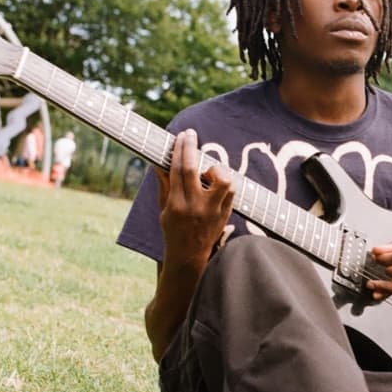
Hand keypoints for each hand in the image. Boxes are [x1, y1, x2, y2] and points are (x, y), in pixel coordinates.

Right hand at [156, 128, 234, 267]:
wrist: (189, 256)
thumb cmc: (173, 230)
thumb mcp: (164, 209)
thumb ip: (164, 185)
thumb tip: (160, 162)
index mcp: (176, 204)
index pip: (178, 170)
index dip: (180, 149)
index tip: (182, 136)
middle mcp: (195, 206)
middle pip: (195, 169)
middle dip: (192, 148)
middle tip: (191, 135)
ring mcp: (212, 211)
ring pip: (222, 181)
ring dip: (217, 170)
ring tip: (209, 172)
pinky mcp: (225, 215)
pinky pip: (231, 192)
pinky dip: (226, 182)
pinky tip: (217, 182)